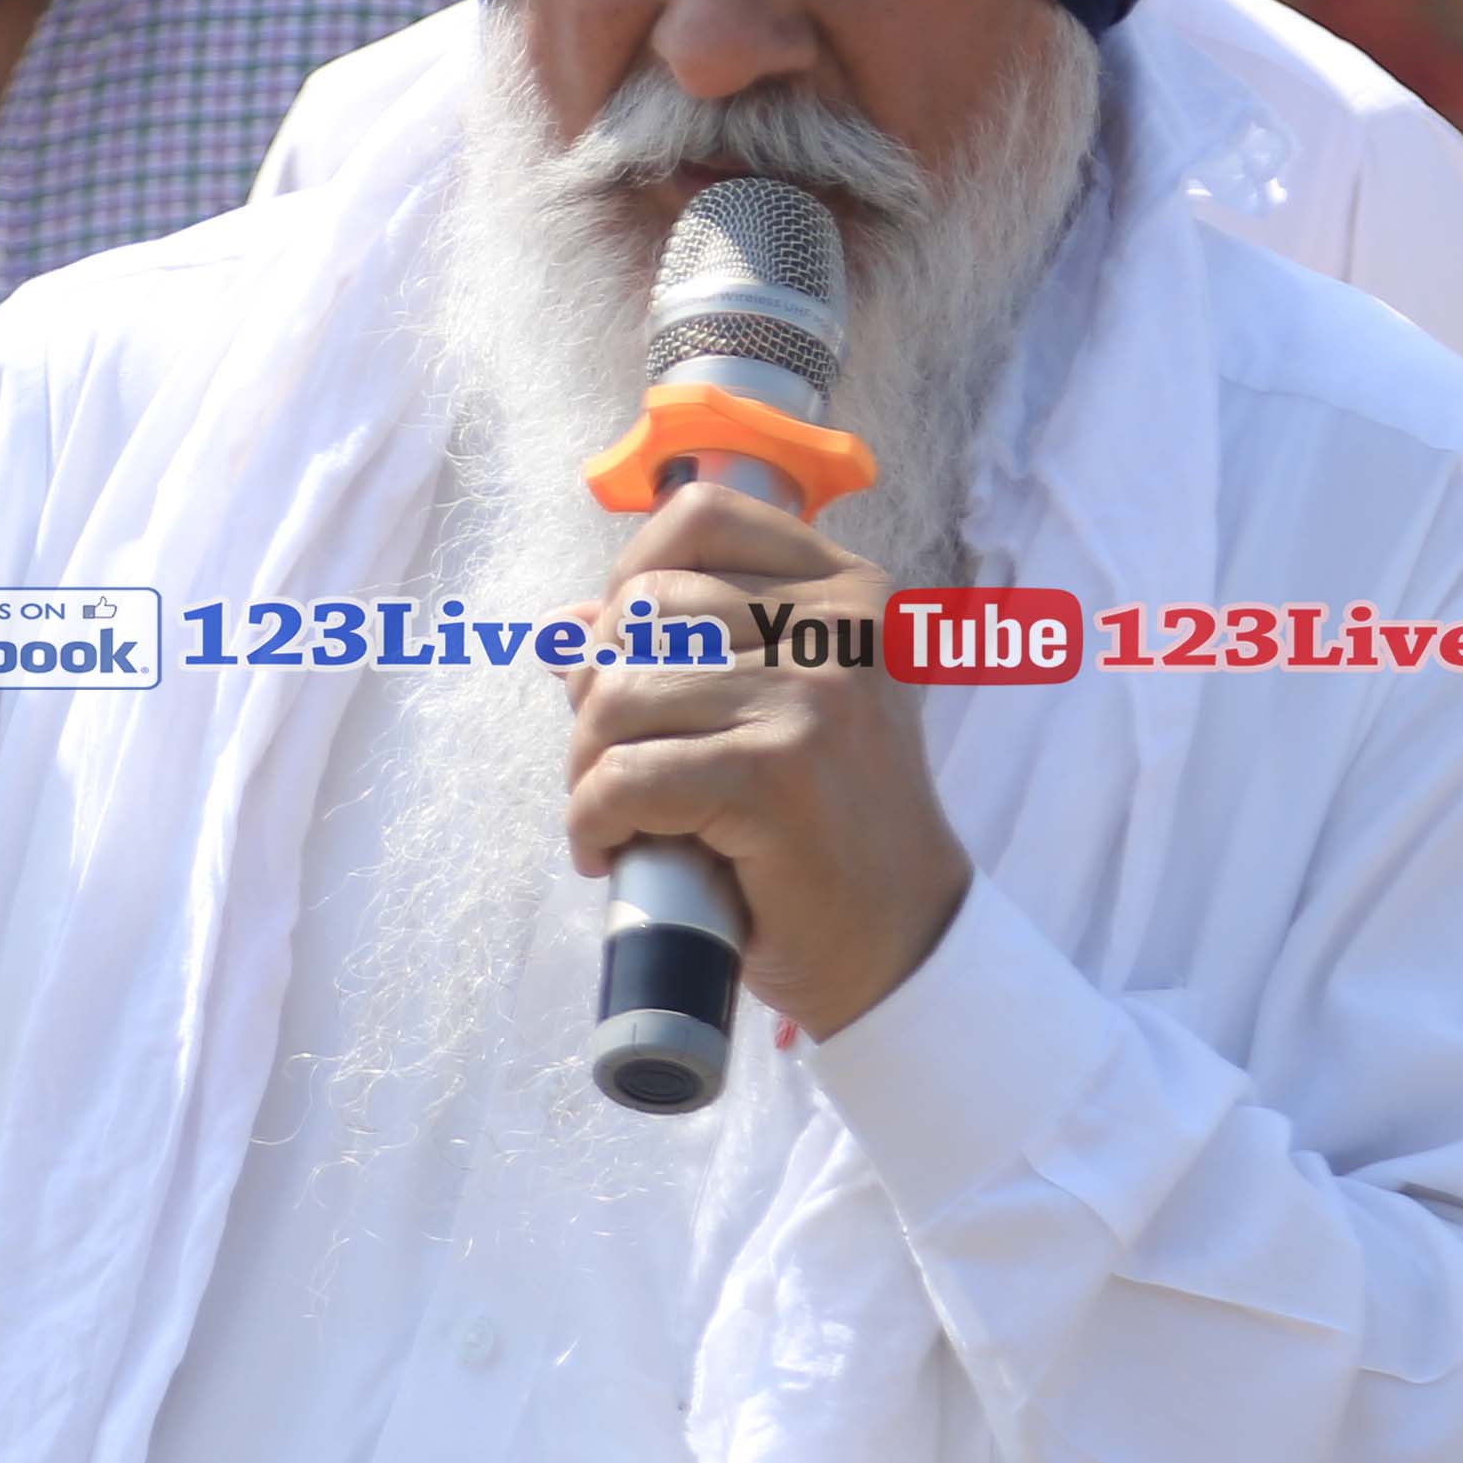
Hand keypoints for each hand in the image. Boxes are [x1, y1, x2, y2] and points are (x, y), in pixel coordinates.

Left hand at [569, 477, 973, 1042]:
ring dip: (586, 764)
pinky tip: (606, 852)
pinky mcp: (774, 775)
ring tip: (610, 814)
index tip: (621, 656)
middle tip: (611, 762)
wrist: (899, 943)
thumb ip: (685, 654)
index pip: (700, 520)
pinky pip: (625, 776)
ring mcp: (812, 698)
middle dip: (598, 688)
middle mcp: (841, 628)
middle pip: (643, 607)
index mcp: (850, 593)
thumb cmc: (829, 829)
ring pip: (621, 693)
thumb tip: (563, 626)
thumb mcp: (773, 716)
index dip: (630, 578)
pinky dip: (591, 820)